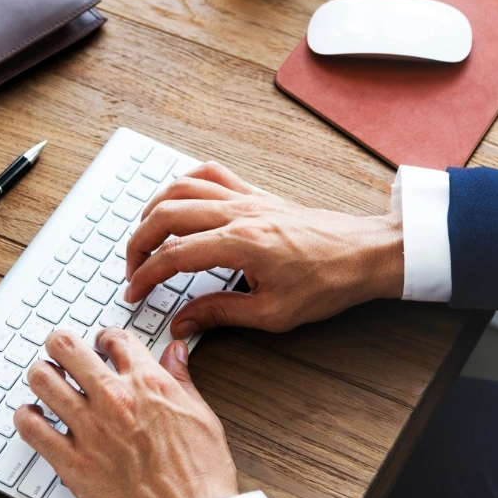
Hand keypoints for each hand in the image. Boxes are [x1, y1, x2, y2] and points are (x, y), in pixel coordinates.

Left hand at [15, 328, 237, 497]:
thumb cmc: (200, 476)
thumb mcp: (201, 416)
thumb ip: (181, 379)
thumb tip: (174, 352)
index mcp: (148, 383)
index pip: (114, 338)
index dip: (104, 338)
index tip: (100, 345)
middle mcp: (114, 399)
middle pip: (67, 347)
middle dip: (61, 344)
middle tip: (61, 352)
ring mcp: (89, 429)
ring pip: (42, 380)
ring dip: (41, 375)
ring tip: (46, 382)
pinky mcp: (72, 463)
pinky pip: (32, 428)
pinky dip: (26, 417)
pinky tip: (33, 418)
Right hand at [124, 162, 402, 338]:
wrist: (365, 254)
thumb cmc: (328, 282)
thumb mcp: (273, 314)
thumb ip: (220, 314)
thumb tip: (183, 323)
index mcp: (241, 244)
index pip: (174, 255)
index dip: (146, 276)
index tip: (134, 293)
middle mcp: (239, 213)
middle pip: (167, 214)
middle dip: (139, 242)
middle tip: (132, 269)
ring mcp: (247, 198)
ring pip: (182, 188)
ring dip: (154, 210)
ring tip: (145, 236)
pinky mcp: (257, 194)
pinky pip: (211, 174)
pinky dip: (185, 182)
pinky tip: (177, 199)